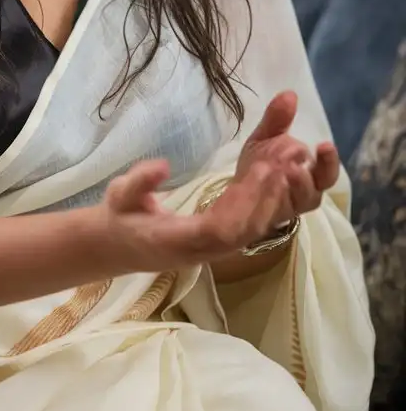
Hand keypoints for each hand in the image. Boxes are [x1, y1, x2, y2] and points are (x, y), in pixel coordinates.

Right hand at [99, 92, 339, 274]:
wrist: (118, 246)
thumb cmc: (120, 218)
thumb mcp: (118, 196)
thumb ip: (138, 182)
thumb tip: (162, 165)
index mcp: (177, 241)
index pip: (219, 230)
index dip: (245, 204)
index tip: (263, 172)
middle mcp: (202, 251)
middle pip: (245, 230)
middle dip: (269, 196)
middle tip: (288, 159)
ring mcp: (214, 249)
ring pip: (252, 229)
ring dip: (274, 197)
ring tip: (291, 161)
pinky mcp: (220, 240)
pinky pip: (248, 224)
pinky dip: (265, 200)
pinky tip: (277, 172)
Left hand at [224, 90, 338, 234]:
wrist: (235, 196)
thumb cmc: (258, 168)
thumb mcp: (266, 139)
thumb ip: (278, 119)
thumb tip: (290, 93)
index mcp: (310, 172)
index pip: (326, 166)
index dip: (327, 157)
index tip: (325, 144)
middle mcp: (309, 189)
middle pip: (326, 180)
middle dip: (326, 166)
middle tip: (323, 150)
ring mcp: (294, 203)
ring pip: (308, 193)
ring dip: (300, 180)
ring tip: (290, 168)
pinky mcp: (280, 214)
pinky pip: (284, 204)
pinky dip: (281, 193)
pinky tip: (275, 180)